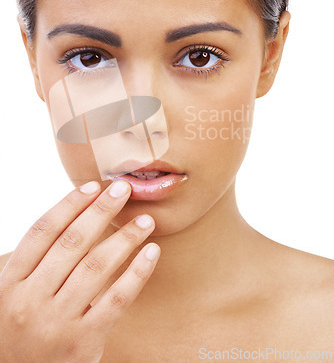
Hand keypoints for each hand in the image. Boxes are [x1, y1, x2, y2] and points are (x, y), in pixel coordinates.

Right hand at [0, 180, 159, 362]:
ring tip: (145, 220)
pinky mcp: (84, 342)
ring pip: (96, 266)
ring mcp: (57, 322)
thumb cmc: (19, 331)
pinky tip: (151, 253)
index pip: (43, 231)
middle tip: (123, 189)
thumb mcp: (12, 295)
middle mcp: (30, 299)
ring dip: (125, 238)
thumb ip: (37, 262)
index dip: (70, 204)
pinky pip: (116, 299)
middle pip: (72, 242)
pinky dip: (136, 273)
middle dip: (101, 211)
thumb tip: (77, 216)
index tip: (93, 186)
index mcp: (10, 282)